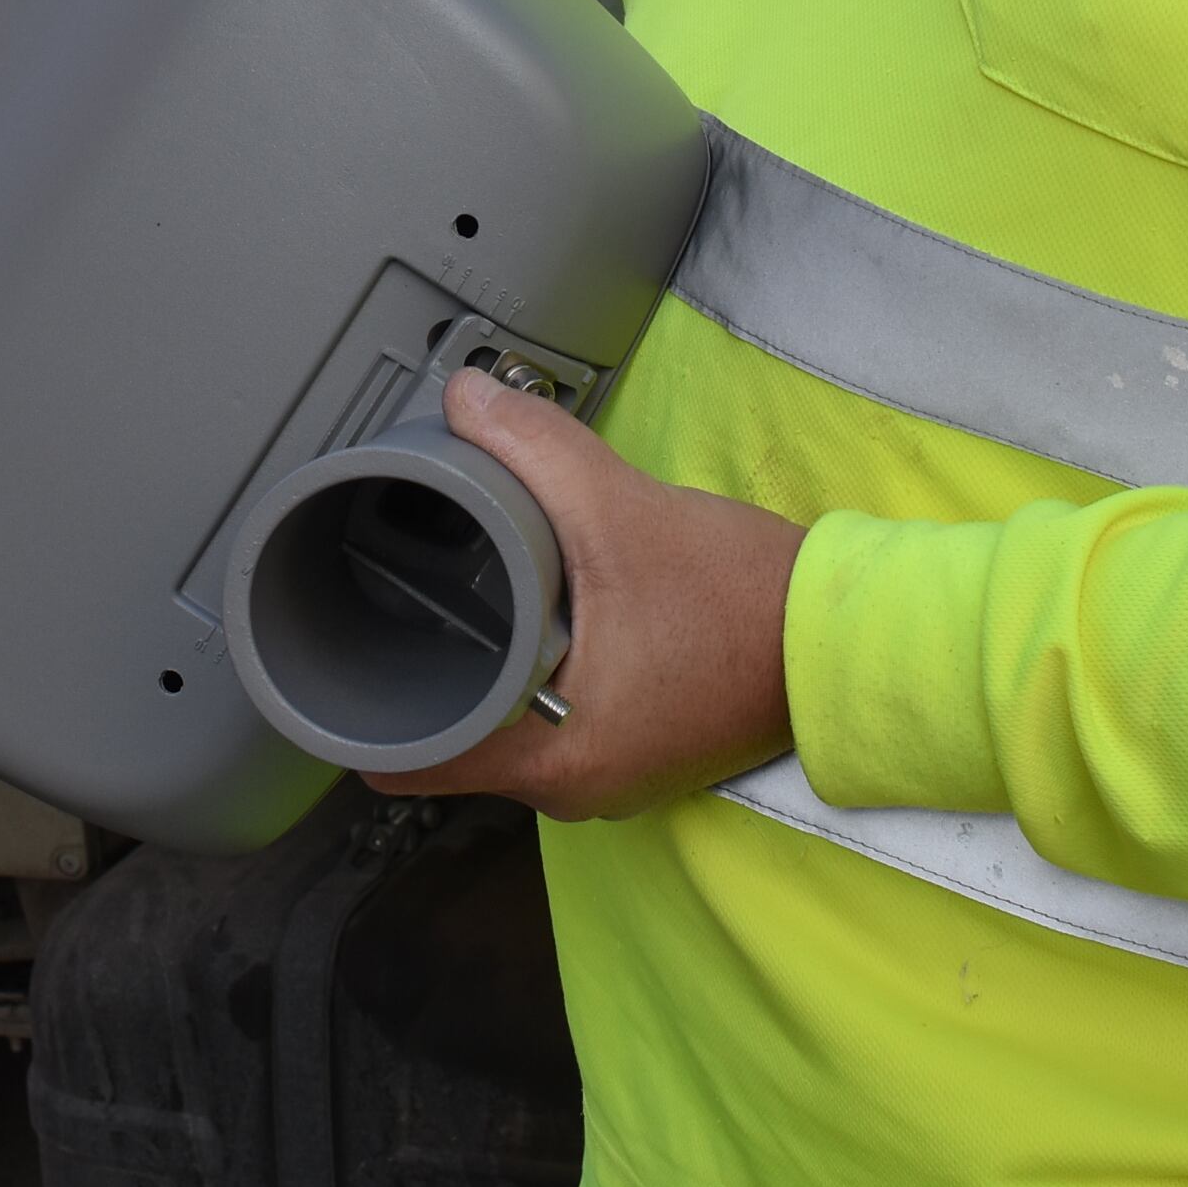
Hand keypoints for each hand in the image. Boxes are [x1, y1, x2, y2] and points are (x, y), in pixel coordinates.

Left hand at [368, 367, 806, 821]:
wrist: (852, 635)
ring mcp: (609, 772)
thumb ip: (536, 449)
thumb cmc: (749, 600)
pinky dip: (532, 670)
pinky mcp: (638, 746)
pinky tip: (532, 612)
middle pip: (450, 739)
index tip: (335, 643)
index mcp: (554, 758)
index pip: (407, 761)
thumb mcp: (625, 511)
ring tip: (463, 592)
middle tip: (398, 590)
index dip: (356, 703)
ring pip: (503, 726)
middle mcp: (574, 786)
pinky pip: (553, 718)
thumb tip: (464, 400)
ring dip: (481, 667)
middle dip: (422, 667)